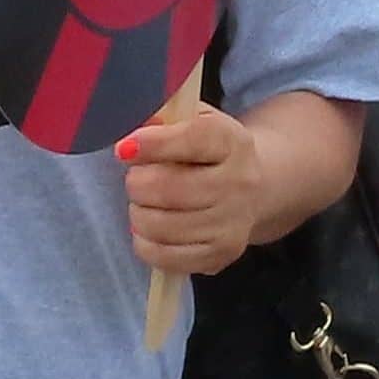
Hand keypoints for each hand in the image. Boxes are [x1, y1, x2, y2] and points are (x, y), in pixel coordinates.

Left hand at [117, 97, 267, 276]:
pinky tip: (150, 229)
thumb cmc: (209, 154)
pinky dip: (144, 243)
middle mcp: (240, 183)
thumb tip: (129, 140)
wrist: (254, 190)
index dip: (153, 143)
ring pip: (160, 225)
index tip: (125, 148)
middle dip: (137, 183)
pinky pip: (163, 256)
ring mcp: (232, 223)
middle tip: (136, 179)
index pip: (194, 138)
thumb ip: (162, 122)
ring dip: (139, 213)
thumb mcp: (194, 123)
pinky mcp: (220, 254)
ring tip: (145, 204)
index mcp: (233, 142)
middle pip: (167, 187)